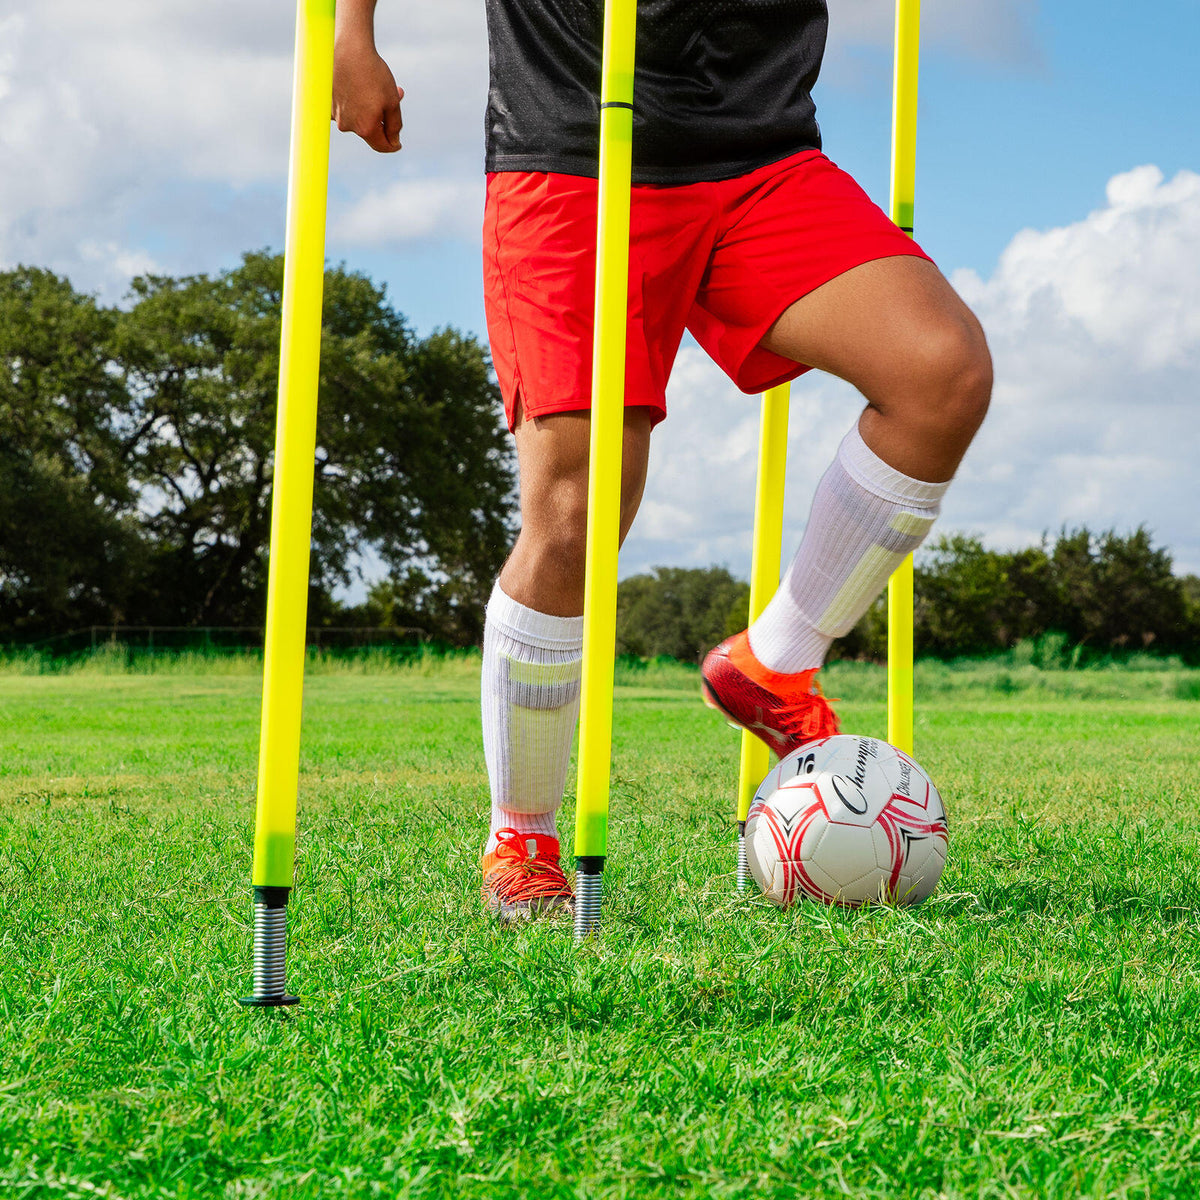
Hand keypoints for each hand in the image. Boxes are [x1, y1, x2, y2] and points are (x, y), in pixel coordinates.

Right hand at [332, 36, 403, 153]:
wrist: (348, 49)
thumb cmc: (373, 74)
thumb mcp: (392, 101)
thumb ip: (394, 126)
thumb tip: (394, 143)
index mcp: (366, 129)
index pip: (381, 146)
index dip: (393, 145)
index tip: (398, 143)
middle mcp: (348, 126)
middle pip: (370, 130)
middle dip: (383, 117)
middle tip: (397, 94)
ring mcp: (335, 115)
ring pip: (358, 117)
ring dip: (370, 106)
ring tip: (377, 83)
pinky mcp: (327, 103)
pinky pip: (345, 108)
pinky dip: (354, 100)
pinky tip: (357, 83)